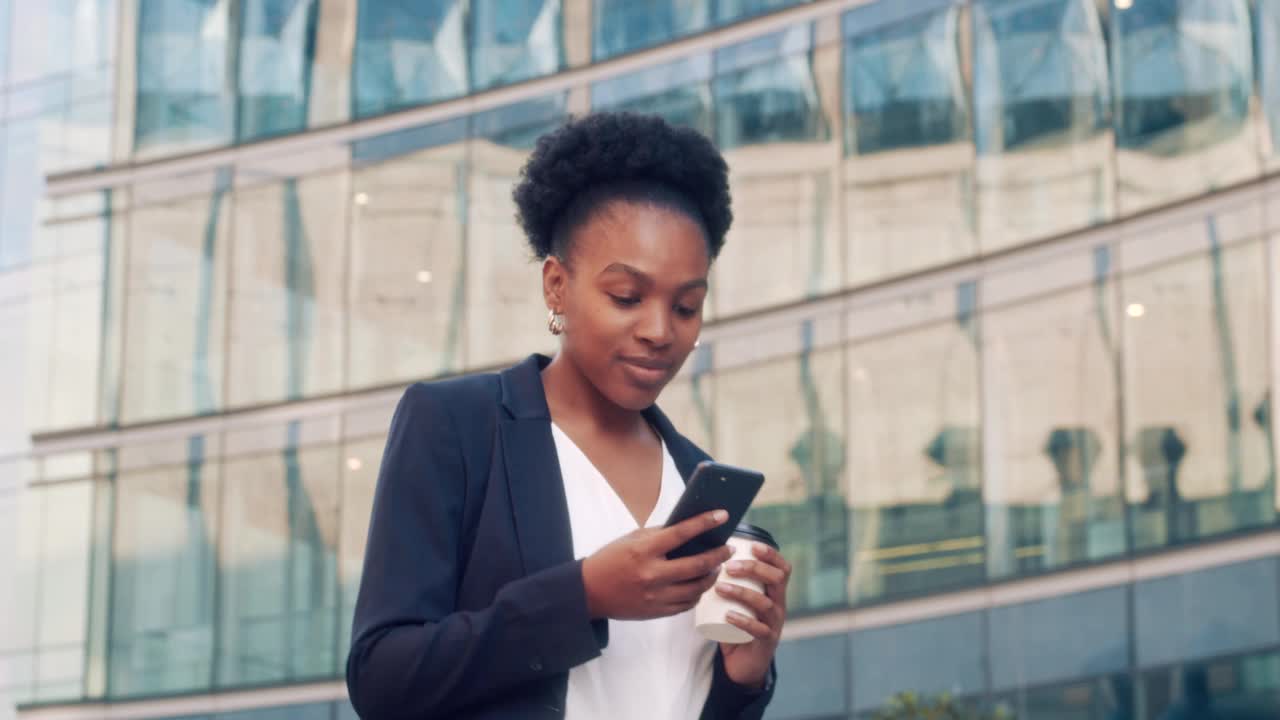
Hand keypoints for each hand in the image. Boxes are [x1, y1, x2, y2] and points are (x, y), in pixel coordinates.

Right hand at [582, 510, 733, 619]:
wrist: (589, 592)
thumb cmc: (610, 559)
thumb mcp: (631, 539)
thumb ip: (659, 535)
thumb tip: (688, 529)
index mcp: (644, 551)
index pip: (681, 533)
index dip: (704, 523)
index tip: (722, 515)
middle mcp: (652, 574)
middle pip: (696, 565)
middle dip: (718, 556)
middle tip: (728, 548)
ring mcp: (655, 596)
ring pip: (696, 588)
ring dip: (711, 576)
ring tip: (717, 567)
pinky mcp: (656, 612)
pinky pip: (687, 604)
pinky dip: (697, 593)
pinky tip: (700, 584)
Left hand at [715, 542, 791, 688]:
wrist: (744, 664)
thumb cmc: (737, 626)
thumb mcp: (737, 602)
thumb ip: (728, 582)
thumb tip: (703, 558)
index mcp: (774, 593)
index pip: (782, 568)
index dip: (771, 555)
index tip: (752, 546)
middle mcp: (779, 605)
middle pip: (777, 580)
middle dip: (754, 568)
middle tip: (729, 566)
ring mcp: (774, 624)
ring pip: (765, 603)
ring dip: (742, 593)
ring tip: (720, 587)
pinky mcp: (765, 642)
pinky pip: (758, 630)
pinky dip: (743, 621)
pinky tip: (728, 615)